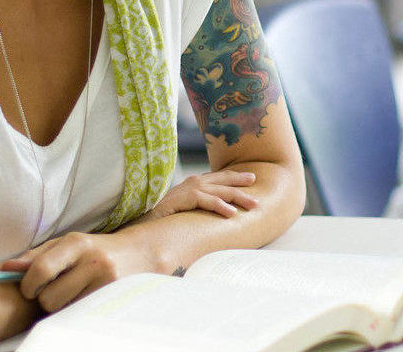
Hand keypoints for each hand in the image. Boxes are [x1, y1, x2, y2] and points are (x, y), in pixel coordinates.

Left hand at [0, 231, 159, 311]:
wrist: (139, 255)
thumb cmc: (94, 250)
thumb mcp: (67, 244)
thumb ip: (36, 255)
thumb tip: (6, 268)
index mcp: (77, 243)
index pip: (41, 269)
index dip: (27, 285)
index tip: (27, 289)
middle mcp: (93, 262)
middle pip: (50, 298)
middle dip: (45, 299)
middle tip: (53, 291)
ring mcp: (106, 283)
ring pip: (64, 310)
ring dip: (60, 307)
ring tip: (69, 294)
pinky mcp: (113, 299)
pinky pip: (79, 314)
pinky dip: (74, 310)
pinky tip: (81, 299)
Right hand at [132, 170, 259, 223]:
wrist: (143, 224)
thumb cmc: (165, 221)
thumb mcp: (188, 212)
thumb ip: (201, 209)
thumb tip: (219, 217)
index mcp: (194, 184)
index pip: (219, 178)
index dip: (236, 178)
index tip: (252, 179)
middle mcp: (192, 183)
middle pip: (223, 181)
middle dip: (242, 186)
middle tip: (259, 194)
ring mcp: (187, 189)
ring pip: (219, 191)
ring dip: (238, 197)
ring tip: (254, 205)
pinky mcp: (182, 198)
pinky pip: (206, 201)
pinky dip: (219, 206)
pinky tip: (231, 213)